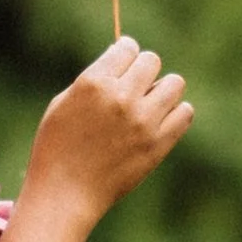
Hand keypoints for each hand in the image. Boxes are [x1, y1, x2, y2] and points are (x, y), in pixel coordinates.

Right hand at [25, 37, 192, 220]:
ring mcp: (142, 121)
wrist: (65, 193)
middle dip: (142, 71)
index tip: (122, 68)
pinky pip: (185, 112)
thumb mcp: (63, 102)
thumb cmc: (57, 147)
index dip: (124, 55)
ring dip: (162, 90)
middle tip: (132, 90)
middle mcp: (121, 97)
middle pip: (151, 61)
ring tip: (147, 106)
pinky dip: (175, 113)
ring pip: (174, 83)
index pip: (127, 47)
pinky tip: (158, 122)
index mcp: (93, 83)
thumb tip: (123, 58)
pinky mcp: (158, 143)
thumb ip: (95, 79)